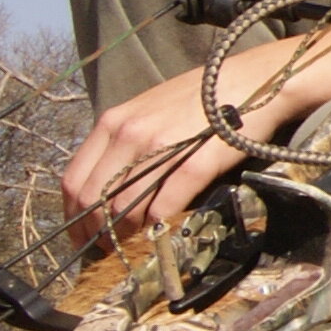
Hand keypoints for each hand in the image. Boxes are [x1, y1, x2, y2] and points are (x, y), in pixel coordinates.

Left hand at [58, 39, 321, 236]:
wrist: (256, 81)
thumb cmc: (203, 96)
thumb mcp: (151, 109)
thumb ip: (125, 141)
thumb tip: (109, 184)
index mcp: (114, 122)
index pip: (74, 180)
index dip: (74, 216)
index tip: (84, 234)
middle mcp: (129, 135)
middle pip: (93, 200)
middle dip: (95, 232)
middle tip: (106, 249)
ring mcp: (160, 150)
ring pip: (122, 209)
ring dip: (124, 235)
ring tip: (133, 247)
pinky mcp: (193, 167)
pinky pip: (161, 209)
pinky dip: (155, 228)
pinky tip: (160, 234)